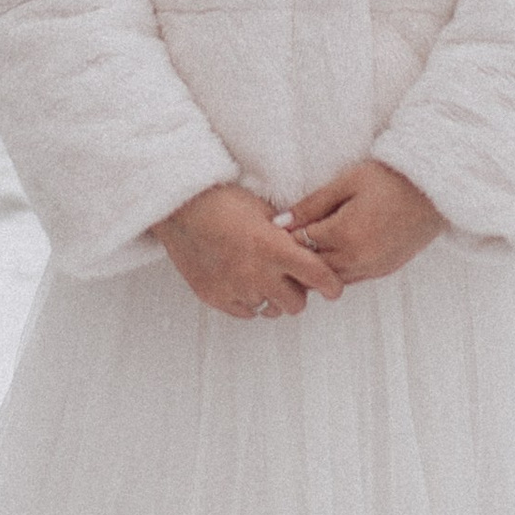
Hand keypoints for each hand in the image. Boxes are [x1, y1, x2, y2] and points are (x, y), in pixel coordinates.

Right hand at [153, 182, 341, 319]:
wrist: (180, 207)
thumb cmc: (224, 201)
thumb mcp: (264, 211)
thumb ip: (288, 235)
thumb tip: (309, 248)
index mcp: (273, 248)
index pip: (317, 276)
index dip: (331, 285)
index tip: (334, 289)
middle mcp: (256, 274)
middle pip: (296, 303)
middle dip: (299, 291)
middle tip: (292, 278)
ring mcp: (234, 289)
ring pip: (271, 310)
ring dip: (273, 297)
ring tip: (264, 278)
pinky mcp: (215, 298)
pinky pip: (246, 313)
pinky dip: (250, 301)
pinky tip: (244, 282)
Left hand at [286, 159, 444, 286]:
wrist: (435, 188)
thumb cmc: (390, 177)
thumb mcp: (347, 181)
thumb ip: (312, 204)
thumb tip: (280, 222)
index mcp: (345, 234)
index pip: (301, 244)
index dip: (288, 235)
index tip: (281, 226)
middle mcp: (359, 258)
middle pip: (314, 267)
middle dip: (300, 255)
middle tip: (291, 240)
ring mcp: (374, 267)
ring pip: (333, 278)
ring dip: (320, 266)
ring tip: (314, 245)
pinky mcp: (386, 270)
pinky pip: (353, 278)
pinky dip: (340, 269)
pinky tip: (337, 250)